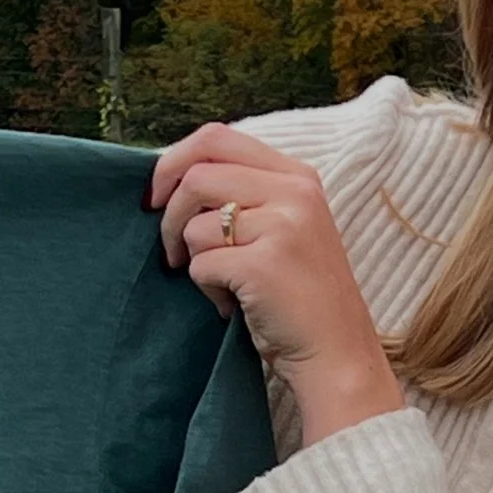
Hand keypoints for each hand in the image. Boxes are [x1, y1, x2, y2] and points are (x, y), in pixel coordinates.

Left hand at [150, 122, 406, 444]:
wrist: (337, 354)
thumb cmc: (299, 296)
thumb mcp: (285, 226)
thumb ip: (244, 193)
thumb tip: (170, 179)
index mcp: (297, 176)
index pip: (216, 137)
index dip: (172, 162)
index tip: (155, 197)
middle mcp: (294, 192)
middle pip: (196, 175)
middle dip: (169, 216)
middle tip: (173, 253)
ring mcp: (283, 225)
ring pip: (195, 225)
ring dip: (194, 262)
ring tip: (225, 286)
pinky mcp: (265, 263)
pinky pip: (201, 265)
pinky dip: (207, 291)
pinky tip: (235, 305)